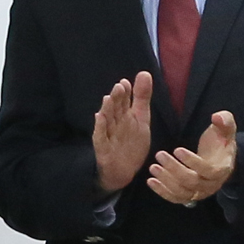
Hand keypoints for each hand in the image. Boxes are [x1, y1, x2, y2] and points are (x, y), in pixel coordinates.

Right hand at [93, 72, 154, 194]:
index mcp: (124, 116)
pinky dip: (99, 127)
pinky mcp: (103, 146)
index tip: (126, 82)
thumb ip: (142, 97)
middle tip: (120, 86)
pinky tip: (99, 118)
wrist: (123, 170)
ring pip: (107, 120)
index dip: (125, 93)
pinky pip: (100, 136)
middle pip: (115, 109)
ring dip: (107, 110)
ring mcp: (108, 134)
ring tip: (108, 99)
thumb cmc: (131, 143)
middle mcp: (115, 123)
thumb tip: (144, 73)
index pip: (124, 102)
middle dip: (117, 98)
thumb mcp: (141, 118)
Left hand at [149, 111, 237, 205]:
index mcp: (222, 169)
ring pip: (182, 192)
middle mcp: (212, 184)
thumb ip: (224, 121)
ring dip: (166, 181)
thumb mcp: (225, 129)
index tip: (177, 150)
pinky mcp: (189, 196)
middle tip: (160, 155)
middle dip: (174, 169)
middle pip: (192, 182)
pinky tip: (150, 181)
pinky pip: (175, 198)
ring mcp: (200, 192)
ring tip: (153, 167)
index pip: (208, 170)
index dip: (192, 161)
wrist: (219, 160)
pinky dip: (162, 192)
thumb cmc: (220, 142)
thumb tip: (217, 116)